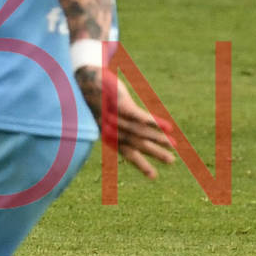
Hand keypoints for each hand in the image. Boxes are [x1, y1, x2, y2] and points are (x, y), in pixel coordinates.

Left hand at [75, 65, 175, 179]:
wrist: (82, 78)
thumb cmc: (94, 96)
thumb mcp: (104, 112)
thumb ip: (116, 125)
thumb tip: (129, 133)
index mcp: (107, 134)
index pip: (127, 152)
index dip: (141, 164)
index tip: (154, 177)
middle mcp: (111, 129)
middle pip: (136, 144)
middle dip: (155, 153)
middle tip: (172, 161)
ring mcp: (114, 116)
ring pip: (140, 131)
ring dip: (158, 138)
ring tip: (173, 144)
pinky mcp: (119, 103)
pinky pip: (139, 116)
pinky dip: (153, 122)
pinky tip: (166, 127)